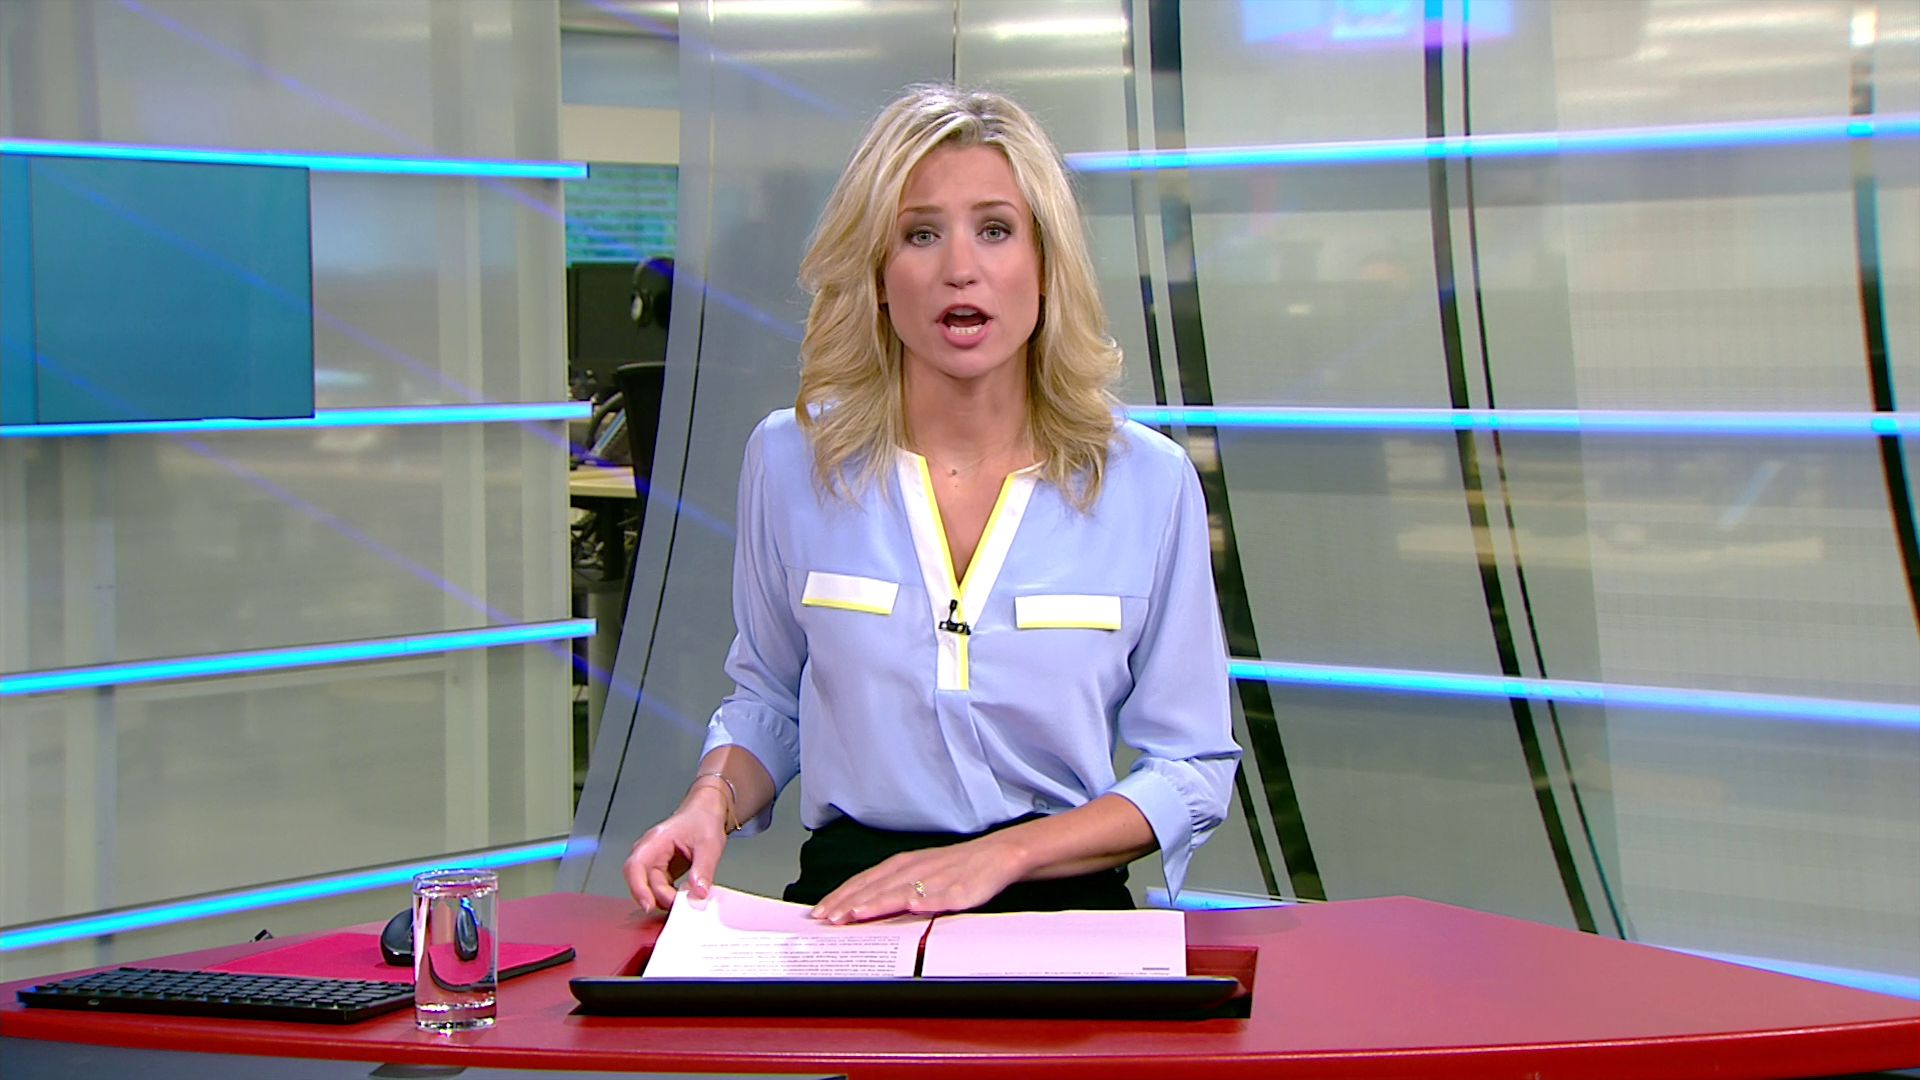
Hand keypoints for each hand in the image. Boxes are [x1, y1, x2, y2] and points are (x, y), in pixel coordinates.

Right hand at [623, 786, 729, 915]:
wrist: (706, 813)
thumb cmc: (703, 820)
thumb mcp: (709, 845)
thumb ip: (703, 869)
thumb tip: (698, 892)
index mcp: (655, 841)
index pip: (635, 866)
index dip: (638, 888)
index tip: (649, 904)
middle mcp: (649, 853)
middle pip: (643, 882)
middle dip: (659, 898)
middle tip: (681, 905)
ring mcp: (654, 863)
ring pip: (651, 889)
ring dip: (665, 899)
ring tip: (685, 901)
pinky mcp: (662, 872)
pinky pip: (660, 889)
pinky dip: (670, 897)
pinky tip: (683, 898)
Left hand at [809, 836, 1025, 923]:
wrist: (998, 855)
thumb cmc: (956, 868)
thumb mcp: (918, 872)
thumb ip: (891, 888)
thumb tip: (858, 907)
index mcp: (903, 865)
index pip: (864, 881)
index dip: (841, 896)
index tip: (819, 911)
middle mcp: (916, 869)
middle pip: (877, 887)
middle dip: (850, 903)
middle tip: (828, 919)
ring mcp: (938, 879)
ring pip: (903, 891)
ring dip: (878, 902)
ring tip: (857, 914)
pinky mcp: (962, 889)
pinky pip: (942, 897)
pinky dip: (926, 902)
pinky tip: (913, 908)